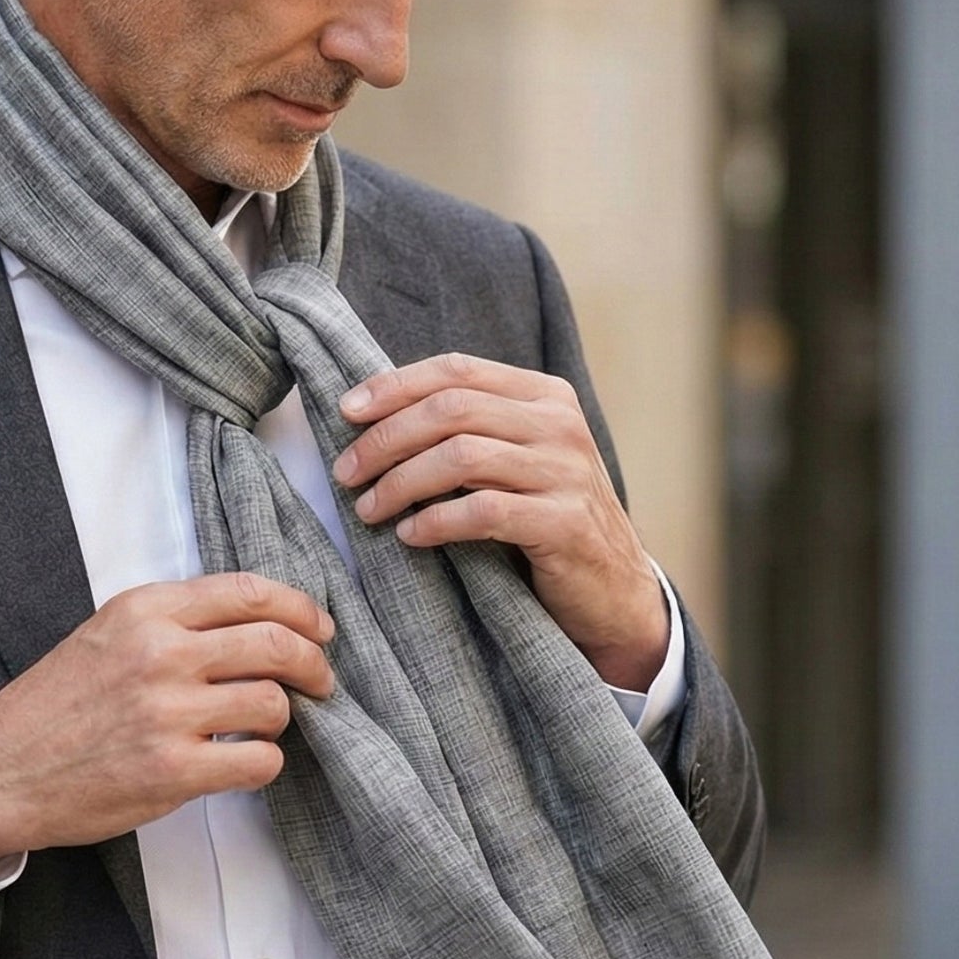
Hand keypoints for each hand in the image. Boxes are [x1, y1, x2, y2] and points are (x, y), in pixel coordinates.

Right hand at [0, 573, 336, 858]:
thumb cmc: (56, 704)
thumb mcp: (108, 632)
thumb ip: (174, 621)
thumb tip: (255, 624)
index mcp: (145, 609)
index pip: (251, 592)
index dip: (301, 609)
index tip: (320, 629)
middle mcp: (160, 652)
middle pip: (275, 642)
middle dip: (313, 663)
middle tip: (319, 681)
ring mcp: (167, 712)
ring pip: (273, 703)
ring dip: (281, 719)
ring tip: (260, 727)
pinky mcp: (173, 769)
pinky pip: (258, 760)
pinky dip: (262, 762)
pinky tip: (240, 761)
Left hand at [332, 352, 666, 691]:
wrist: (613, 588)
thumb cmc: (546, 519)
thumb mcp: (516, 460)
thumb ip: (470, 430)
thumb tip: (377, 415)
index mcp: (545, 396)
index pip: (457, 370)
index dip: (394, 385)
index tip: (346, 410)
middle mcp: (559, 424)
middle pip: (451, 410)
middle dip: (386, 439)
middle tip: (346, 472)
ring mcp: (566, 472)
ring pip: (461, 457)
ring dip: (401, 482)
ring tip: (368, 509)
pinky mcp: (565, 522)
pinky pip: (483, 511)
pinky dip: (435, 521)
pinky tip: (409, 535)